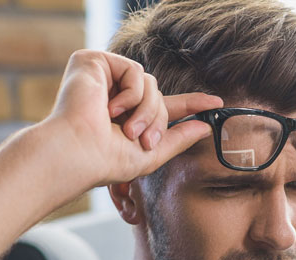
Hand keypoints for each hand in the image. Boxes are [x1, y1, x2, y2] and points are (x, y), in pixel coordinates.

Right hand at [43, 49, 222, 186]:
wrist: (78, 153)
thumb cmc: (106, 160)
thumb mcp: (152, 154)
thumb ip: (178, 138)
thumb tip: (205, 127)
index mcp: (128, 117)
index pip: (166, 106)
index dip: (192, 104)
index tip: (216, 104)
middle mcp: (116, 95)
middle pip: (160, 96)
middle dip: (159, 120)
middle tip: (144, 141)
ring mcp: (105, 78)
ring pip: (151, 83)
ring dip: (146, 111)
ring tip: (126, 129)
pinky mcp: (95, 62)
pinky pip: (135, 71)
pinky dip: (131, 94)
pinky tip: (109, 109)